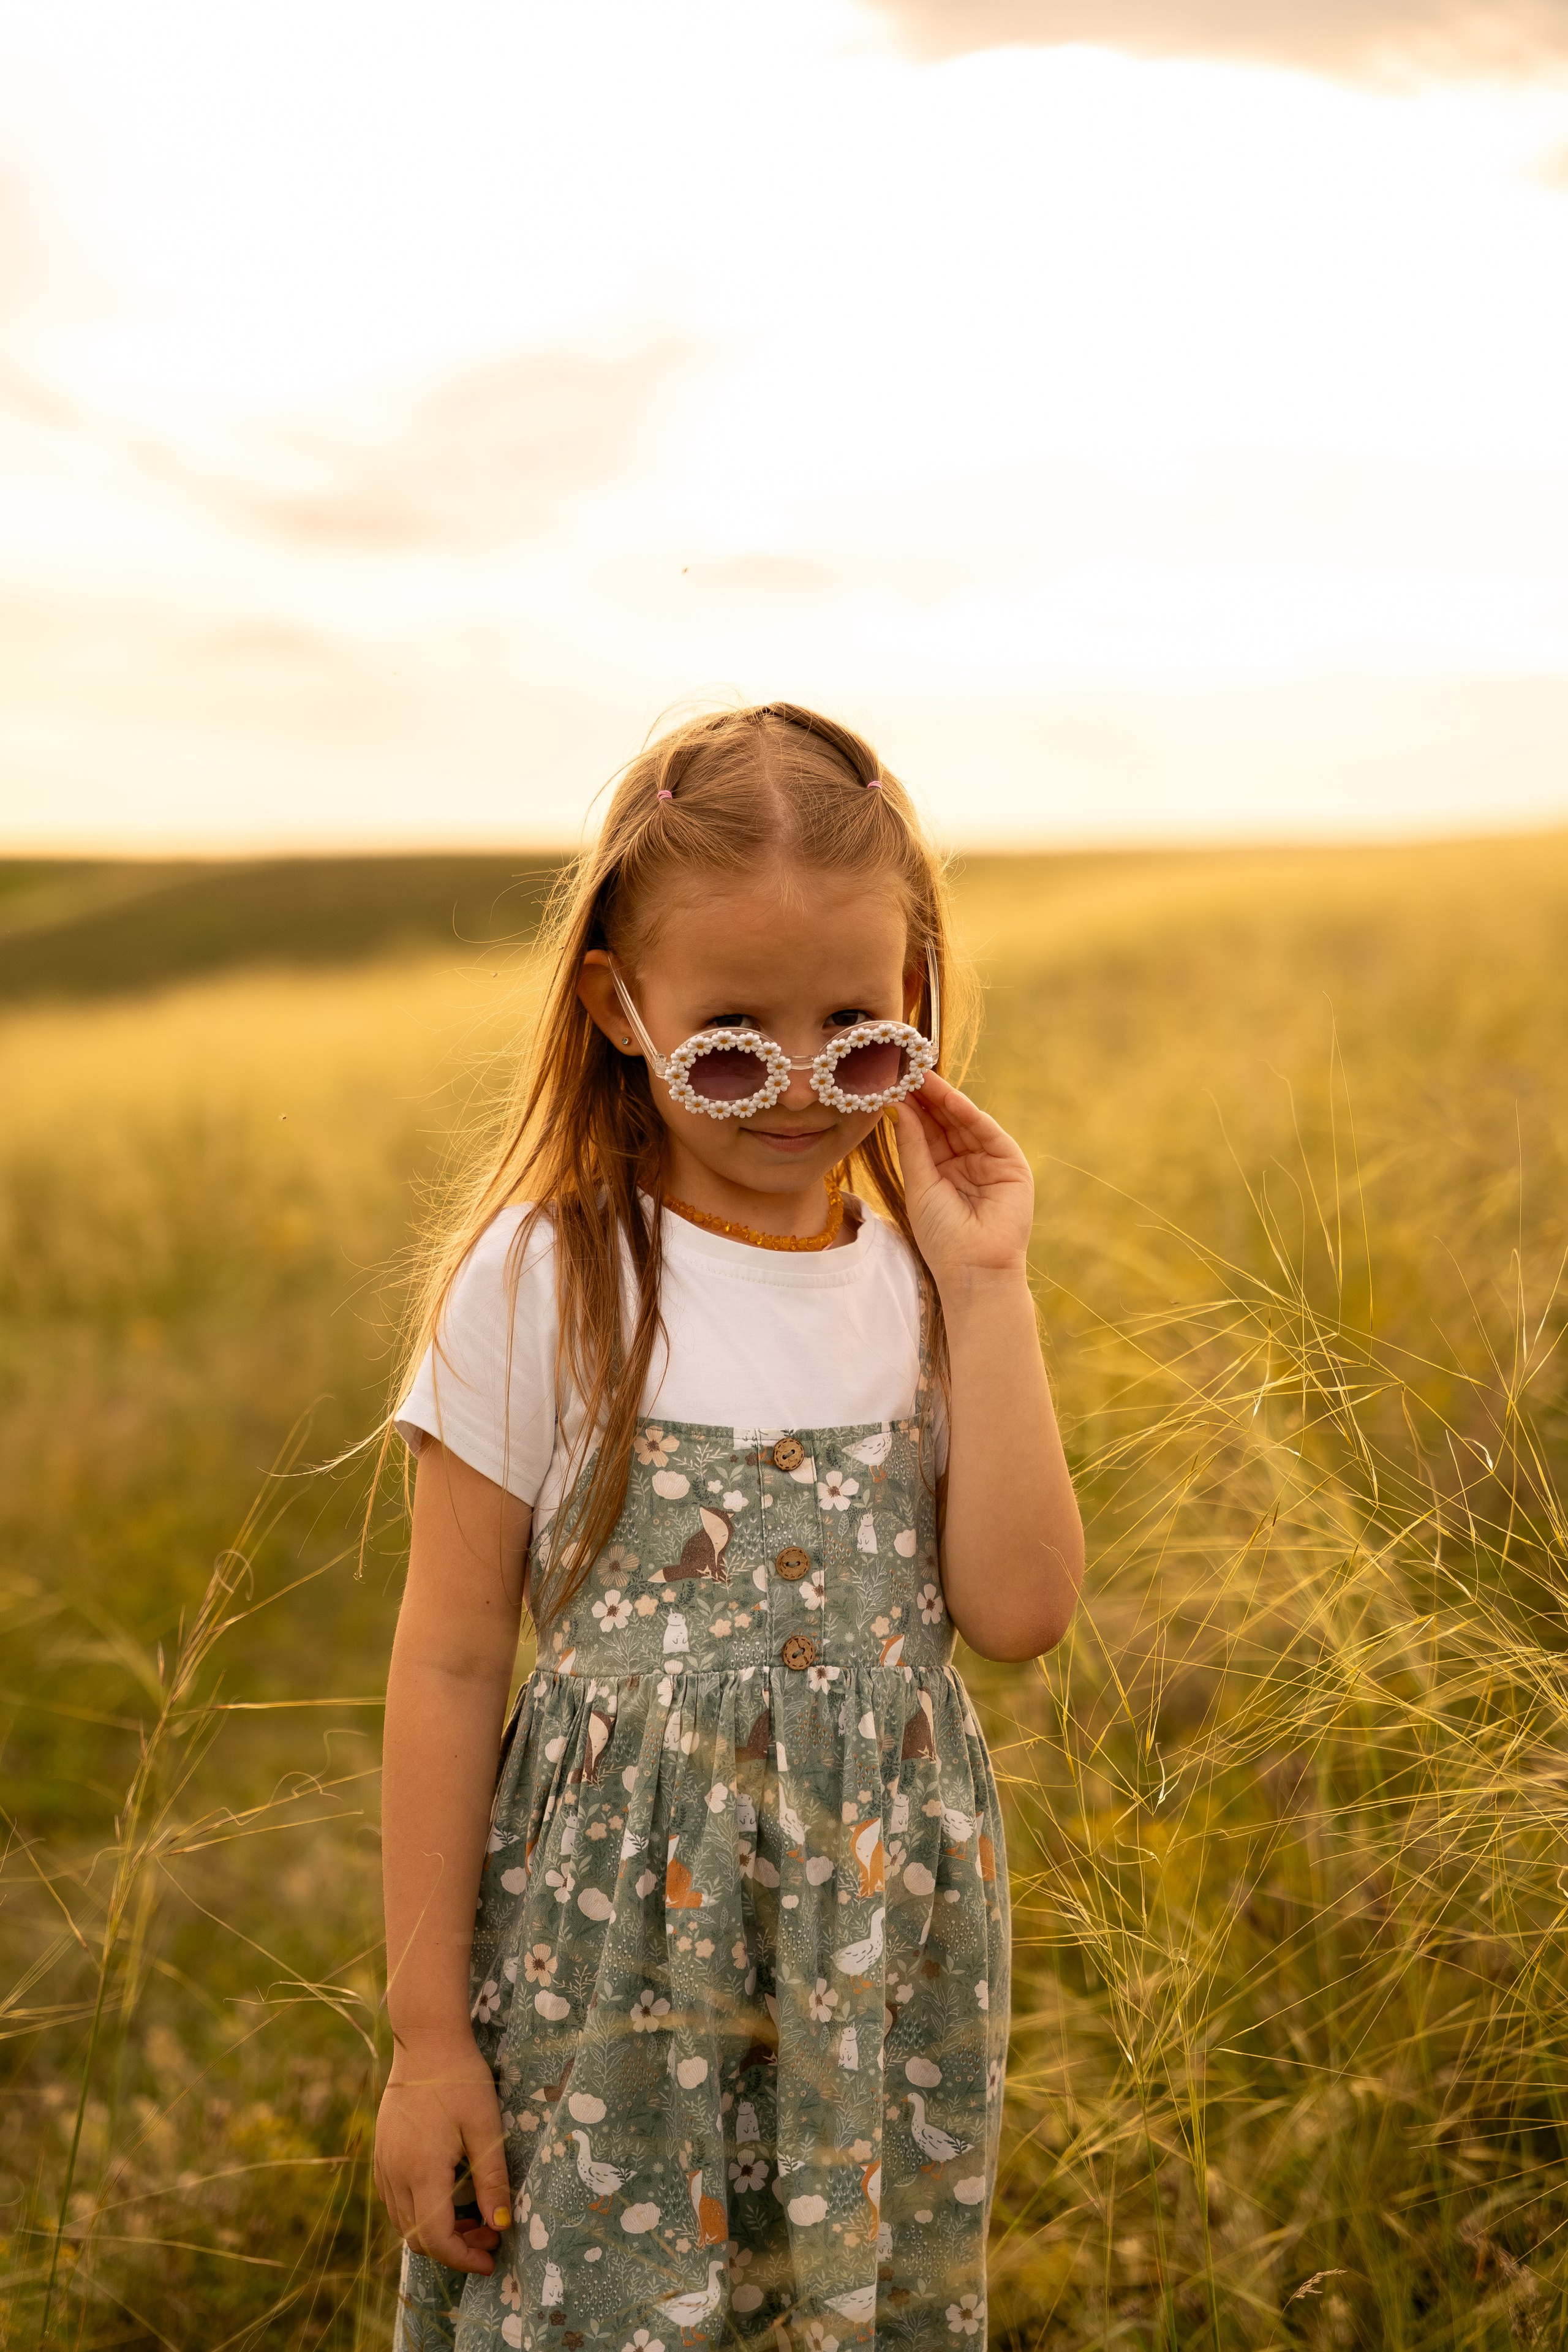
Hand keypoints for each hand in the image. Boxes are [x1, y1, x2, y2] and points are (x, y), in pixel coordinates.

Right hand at [373, 2030, 511, 2274]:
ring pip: (403, 2221)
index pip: (435, 2238)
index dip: (463, 2258)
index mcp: (421, 2171)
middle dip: (454, 2247)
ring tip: (474, 2217)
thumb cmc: (460, 2079)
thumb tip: (501, 2225)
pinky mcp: (381, 2152)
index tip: (492, 2259)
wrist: (425, 2040)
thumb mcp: (485, 2127)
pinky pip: (395, 2199)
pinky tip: (447, 2196)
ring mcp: (383, 2163)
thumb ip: (491, 2179)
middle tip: (490, 2235)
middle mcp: (395, 2174)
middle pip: (417, 2236)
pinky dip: (420, 2211)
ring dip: (436, 2231)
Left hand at [890, 1073, 1034, 1292]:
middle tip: (901, 1065)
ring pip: (962, 1120)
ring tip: (918, 1072)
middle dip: (923, 1094)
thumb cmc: (942, 1236)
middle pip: (943, 1119)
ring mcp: (988, 1160)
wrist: (974, 1269)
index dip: (909, 1104)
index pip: (925, 1129)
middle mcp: (965, 1160)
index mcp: (941, 1169)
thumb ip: (912, 1143)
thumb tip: (896, 1105)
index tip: (888, 1079)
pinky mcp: (1010, 1163)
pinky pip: (985, 1131)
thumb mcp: (920, 1184)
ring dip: (941, 1096)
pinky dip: (966, 1112)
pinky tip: (946, 1096)